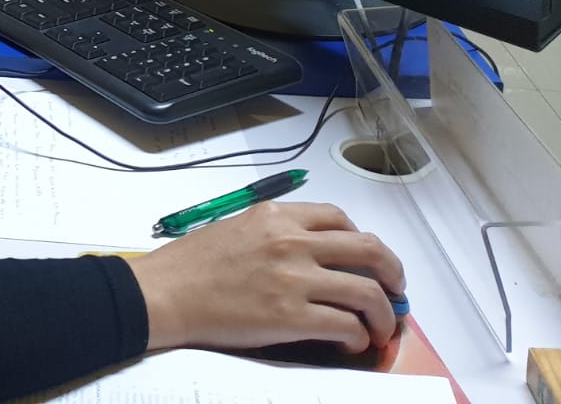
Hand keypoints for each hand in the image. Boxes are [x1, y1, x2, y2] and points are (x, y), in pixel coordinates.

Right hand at [129, 202, 404, 354]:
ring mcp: (294, 279)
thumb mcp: (236, 229)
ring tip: (381, 328)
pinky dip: (358, 336)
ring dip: (384, 314)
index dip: (363, 241)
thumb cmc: (191, 265)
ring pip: (368, 292)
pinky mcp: (292, 316)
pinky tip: (351, 342)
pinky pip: (346, 325)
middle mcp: (291, 241)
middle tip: (395, 292)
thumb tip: (312, 256)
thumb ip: (275, 234)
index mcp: (276, 216)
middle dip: (393, 274)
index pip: (339, 219)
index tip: (366, 259)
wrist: (165, 293)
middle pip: (369, 250)